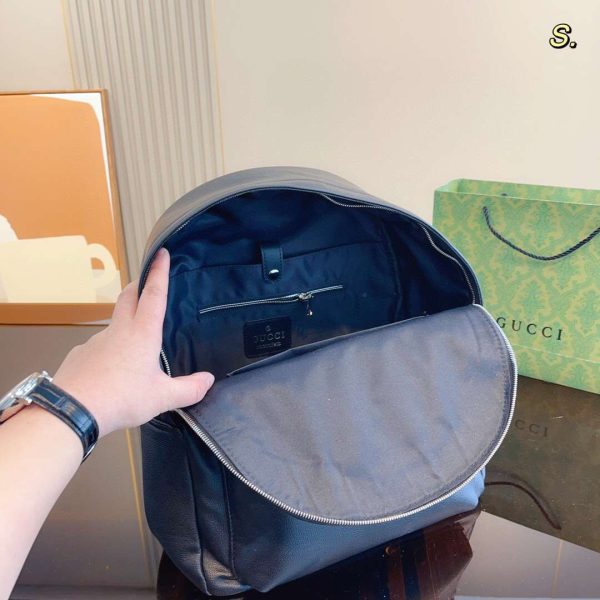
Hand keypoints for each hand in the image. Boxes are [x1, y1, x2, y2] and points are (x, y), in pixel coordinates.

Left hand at [53, 248, 213, 436]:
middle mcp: (119, 330)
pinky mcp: (81, 354)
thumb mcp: (162, 397)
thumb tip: (208, 380)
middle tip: (148, 280)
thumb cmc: (120, 398)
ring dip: (125, 321)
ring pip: (114, 322)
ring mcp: (96, 341)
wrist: (71, 410)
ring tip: (136, 342)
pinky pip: (99, 346)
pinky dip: (109, 350)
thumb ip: (188, 389)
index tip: (161, 253)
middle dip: (139, 283)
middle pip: (129, 296)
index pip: (154, 293)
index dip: (159, 271)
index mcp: (142, 333)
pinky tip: (112, 370)